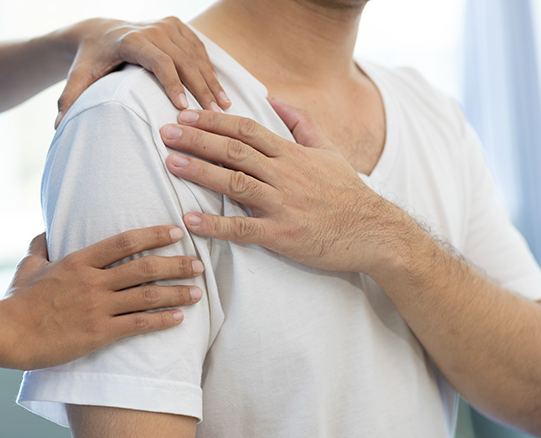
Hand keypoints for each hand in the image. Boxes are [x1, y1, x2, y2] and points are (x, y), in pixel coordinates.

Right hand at [0, 225, 203, 369]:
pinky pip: (139, 324)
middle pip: (144, 267)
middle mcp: (93, 280)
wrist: (8, 333)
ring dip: (176, 292)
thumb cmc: (17, 300)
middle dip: (176, 264)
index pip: (125, 242)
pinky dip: (162, 320)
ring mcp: (98, 307)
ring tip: (198, 292)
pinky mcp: (100, 333)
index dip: (154, 235)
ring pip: (147, 295)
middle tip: (198, 264)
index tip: (175, 232)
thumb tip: (45, 232)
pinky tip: (179, 318)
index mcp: (79, 260)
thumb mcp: (28, 266)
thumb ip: (40, 246)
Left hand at [56, 17, 230, 127]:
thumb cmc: (89, 60)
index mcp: (131, 40)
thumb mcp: (78, 78)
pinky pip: (199, 49)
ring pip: (195, 54)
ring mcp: (167, 25)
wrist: (98, 31)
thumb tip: (57, 127)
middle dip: (200, 88)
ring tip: (224, 108)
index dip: (173, 85)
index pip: (159, 62)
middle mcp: (152, 28)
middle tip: (214, 115)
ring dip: (211, 81)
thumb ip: (69, 100)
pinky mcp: (177, 26)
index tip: (184, 109)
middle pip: (183, 60)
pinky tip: (220, 93)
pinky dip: (211, 70)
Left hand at [159, 98, 410, 274]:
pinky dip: (215, 224)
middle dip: (198, 138)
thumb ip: (302, 124)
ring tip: (171, 163)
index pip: (246, 129)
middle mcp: (285, 174)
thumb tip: (275, 99)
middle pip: (234, 151)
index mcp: (292, 154)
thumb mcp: (329, 151)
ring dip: (200, 172)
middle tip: (166, 131)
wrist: (374, 232)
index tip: (186, 114)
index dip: (214, 120)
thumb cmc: (347, 193)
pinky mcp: (283, 235)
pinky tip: (191, 220)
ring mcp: (283, 204)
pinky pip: (243, 229)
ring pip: (235, 183)